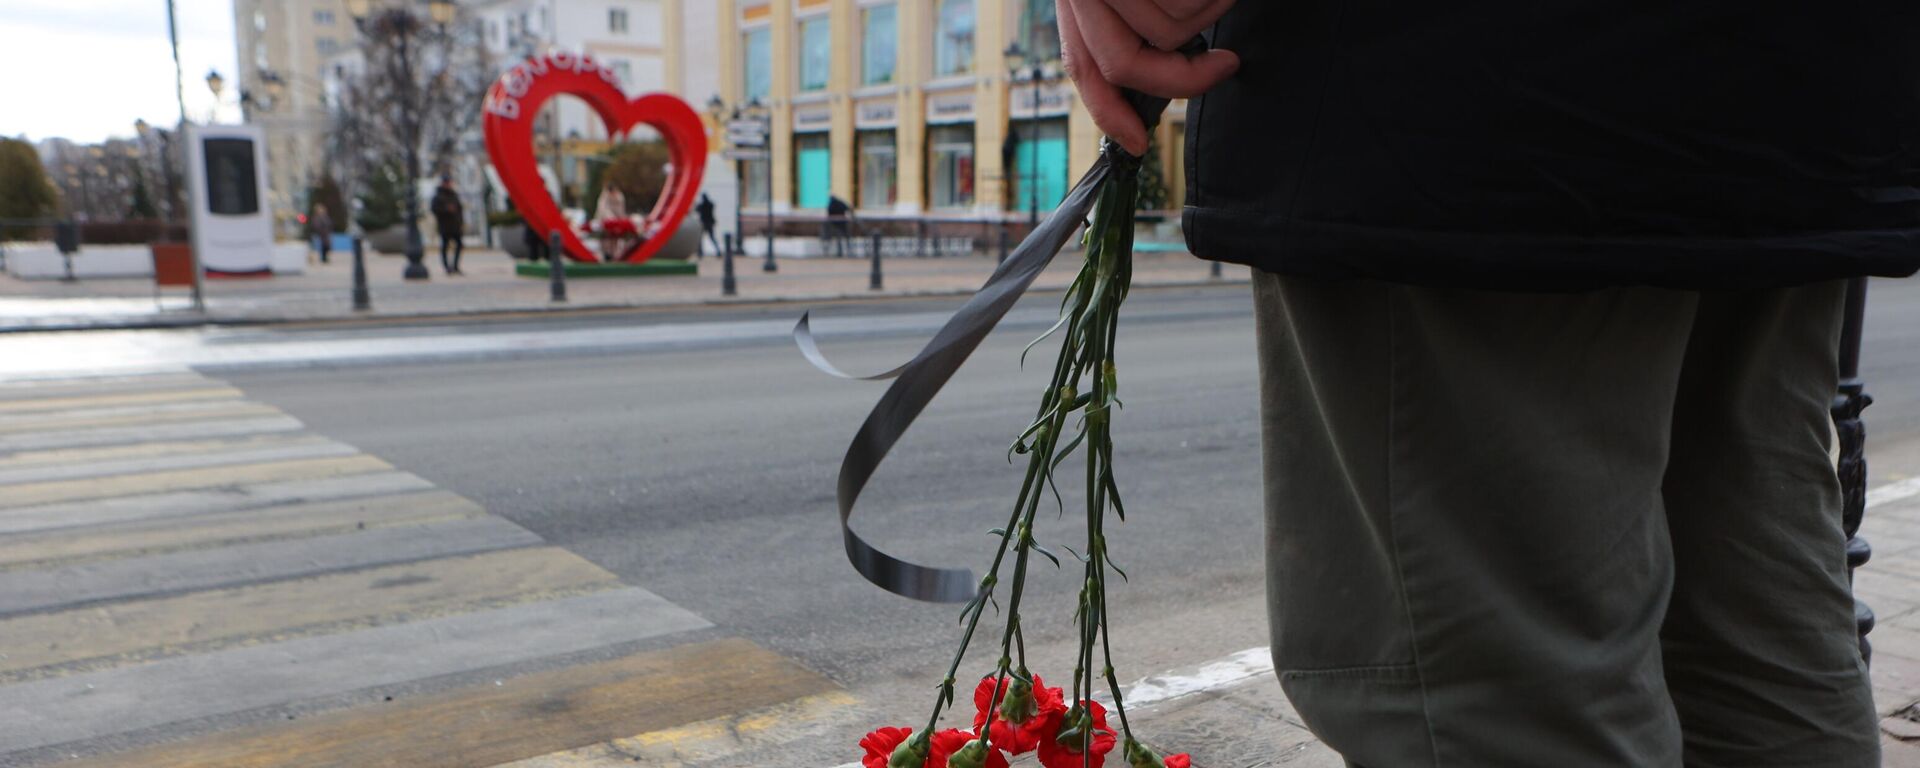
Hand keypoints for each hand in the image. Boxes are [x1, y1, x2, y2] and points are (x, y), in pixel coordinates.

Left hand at [1057, 0, 1239, 154]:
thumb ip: (1135, 30)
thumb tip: (1162, 83)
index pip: (1082, 67)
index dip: (1109, 114)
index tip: (1138, 143)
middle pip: (1124, 64)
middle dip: (1180, 76)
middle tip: (1222, 66)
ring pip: (1168, 32)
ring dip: (1206, 13)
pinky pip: (1189, 8)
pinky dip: (1217, 0)